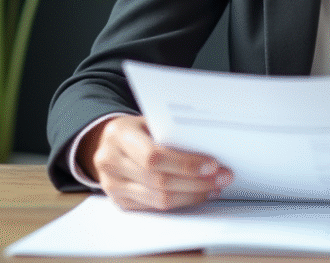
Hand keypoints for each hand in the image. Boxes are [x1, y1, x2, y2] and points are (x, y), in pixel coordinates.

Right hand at [78, 114, 232, 210]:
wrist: (106, 142)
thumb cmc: (136, 129)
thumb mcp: (148, 121)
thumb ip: (171, 132)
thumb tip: (210, 145)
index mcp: (119, 135)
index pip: (153, 156)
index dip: (185, 164)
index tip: (212, 165)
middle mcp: (111, 162)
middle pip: (159, 181)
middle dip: (196, 182)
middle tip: (223, 177)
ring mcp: (112, 185)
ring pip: (159, 199)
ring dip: (193, 195)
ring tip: (215, 187)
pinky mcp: (120, 202)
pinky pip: (155, 208)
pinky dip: (181, 202)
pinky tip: (198, 194)